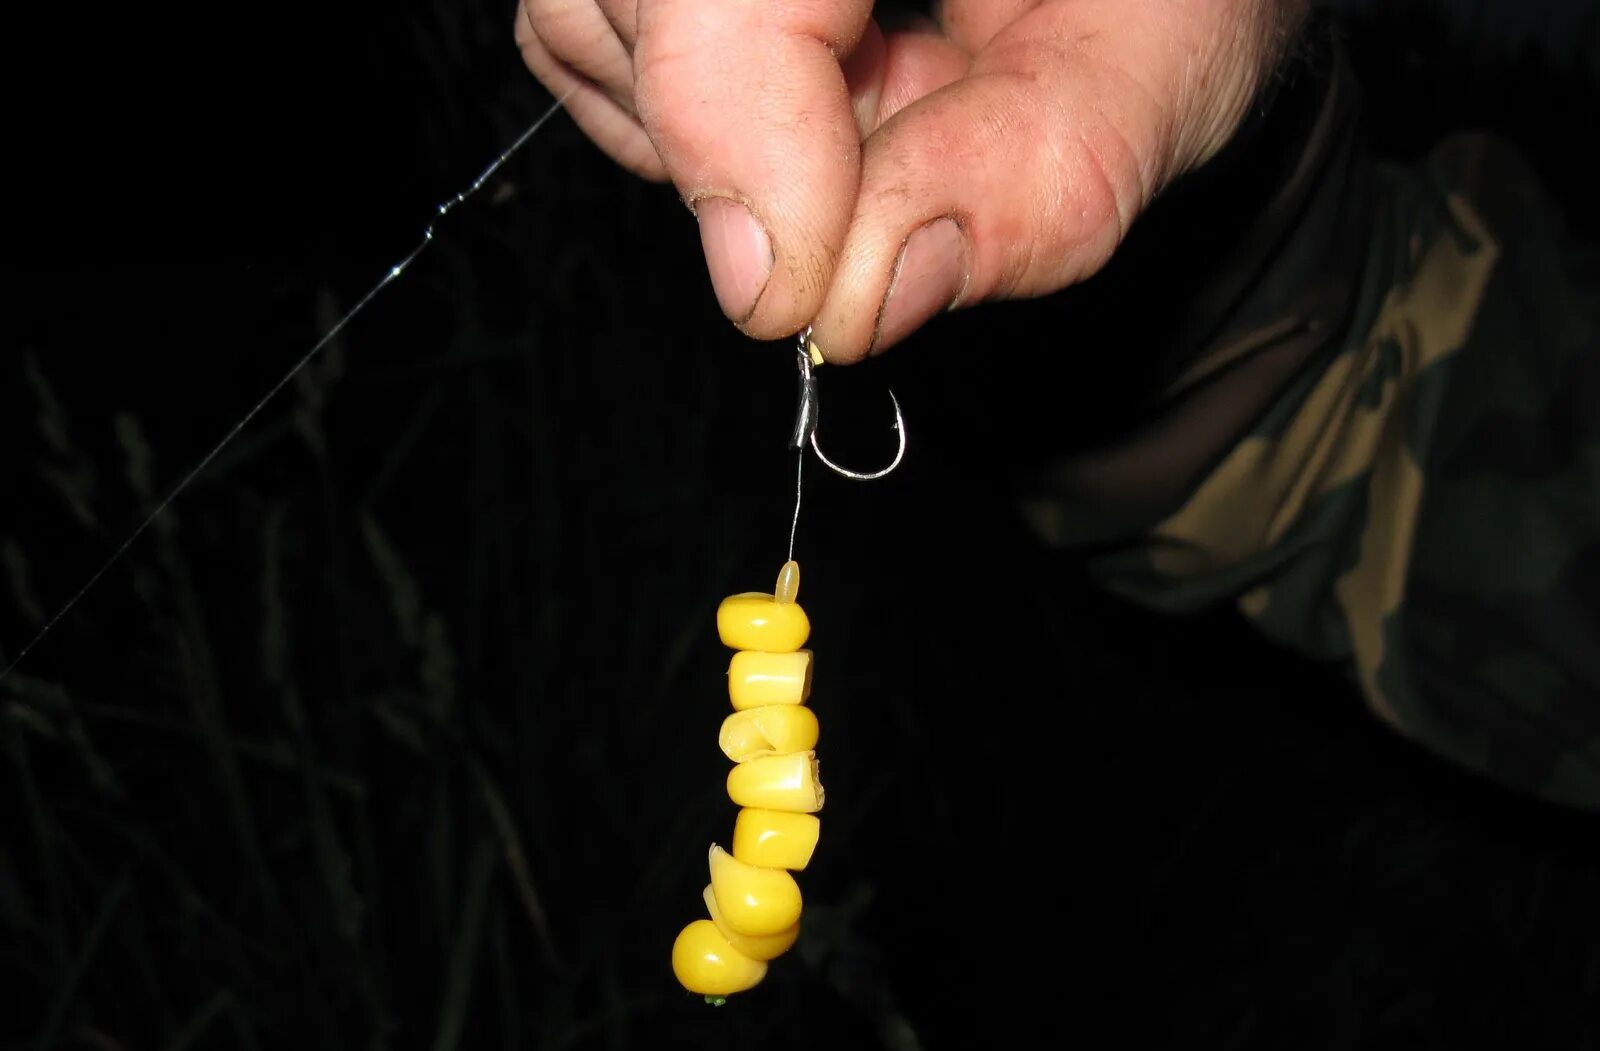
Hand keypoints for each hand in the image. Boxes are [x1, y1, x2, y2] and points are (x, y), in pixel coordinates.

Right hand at [517, 0, 1305, 360]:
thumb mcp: (1170, 57)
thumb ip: (1039, 174)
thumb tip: (862, 300)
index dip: (728, 129)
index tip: (797, 295)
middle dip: (726, 142)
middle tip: (878, 189)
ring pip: (586, 25)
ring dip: (711, 139)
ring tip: (874, 117)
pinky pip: (596, 41)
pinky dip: (692, 124)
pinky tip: (821, 106)